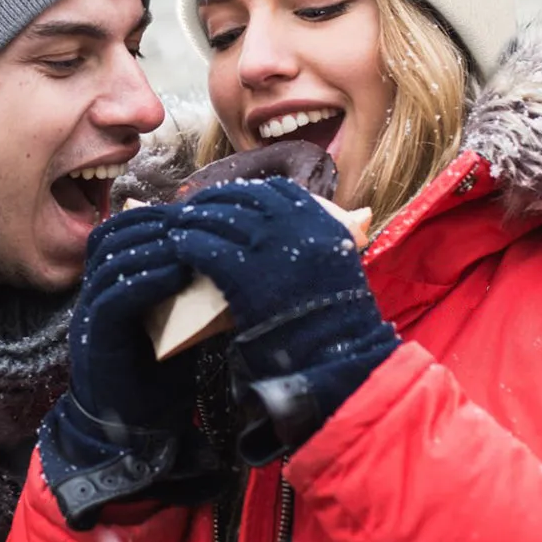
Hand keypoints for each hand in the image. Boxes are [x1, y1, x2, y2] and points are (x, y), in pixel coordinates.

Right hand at [40, 206, 221, 527]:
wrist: (135, 437)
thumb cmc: (162, 378)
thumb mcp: (180, 322)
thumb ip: (188, 290)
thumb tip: (225, 254)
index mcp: (111, 285)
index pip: (120, 231)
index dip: (152, 215)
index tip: (191, 210)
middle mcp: (95, 293)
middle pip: (111, 236)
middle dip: (152, 222)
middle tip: (192, 218)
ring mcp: (89, 315)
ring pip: (110, 260)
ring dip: (152, 245)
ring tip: (189, 239)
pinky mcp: (94, 339)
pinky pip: (112, 297)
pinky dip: (144, 279)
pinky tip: (175, 272)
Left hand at [169, 177, 398, 462]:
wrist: (334, 352)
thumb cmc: (340, 314)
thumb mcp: (344, 262)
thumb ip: (341, 234)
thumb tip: (364, 212)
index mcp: (316, 217)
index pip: (273, 189)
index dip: (246, 192)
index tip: (230, 199)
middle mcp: (289, 222)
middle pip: (238, 197)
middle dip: (211, 201)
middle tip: (193, 211)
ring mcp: (263, 244)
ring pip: (215, 217)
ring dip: (192, 220)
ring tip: (177, 228)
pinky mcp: (238, 269)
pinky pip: (202, 246)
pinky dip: (186, 244)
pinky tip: (178, 249)